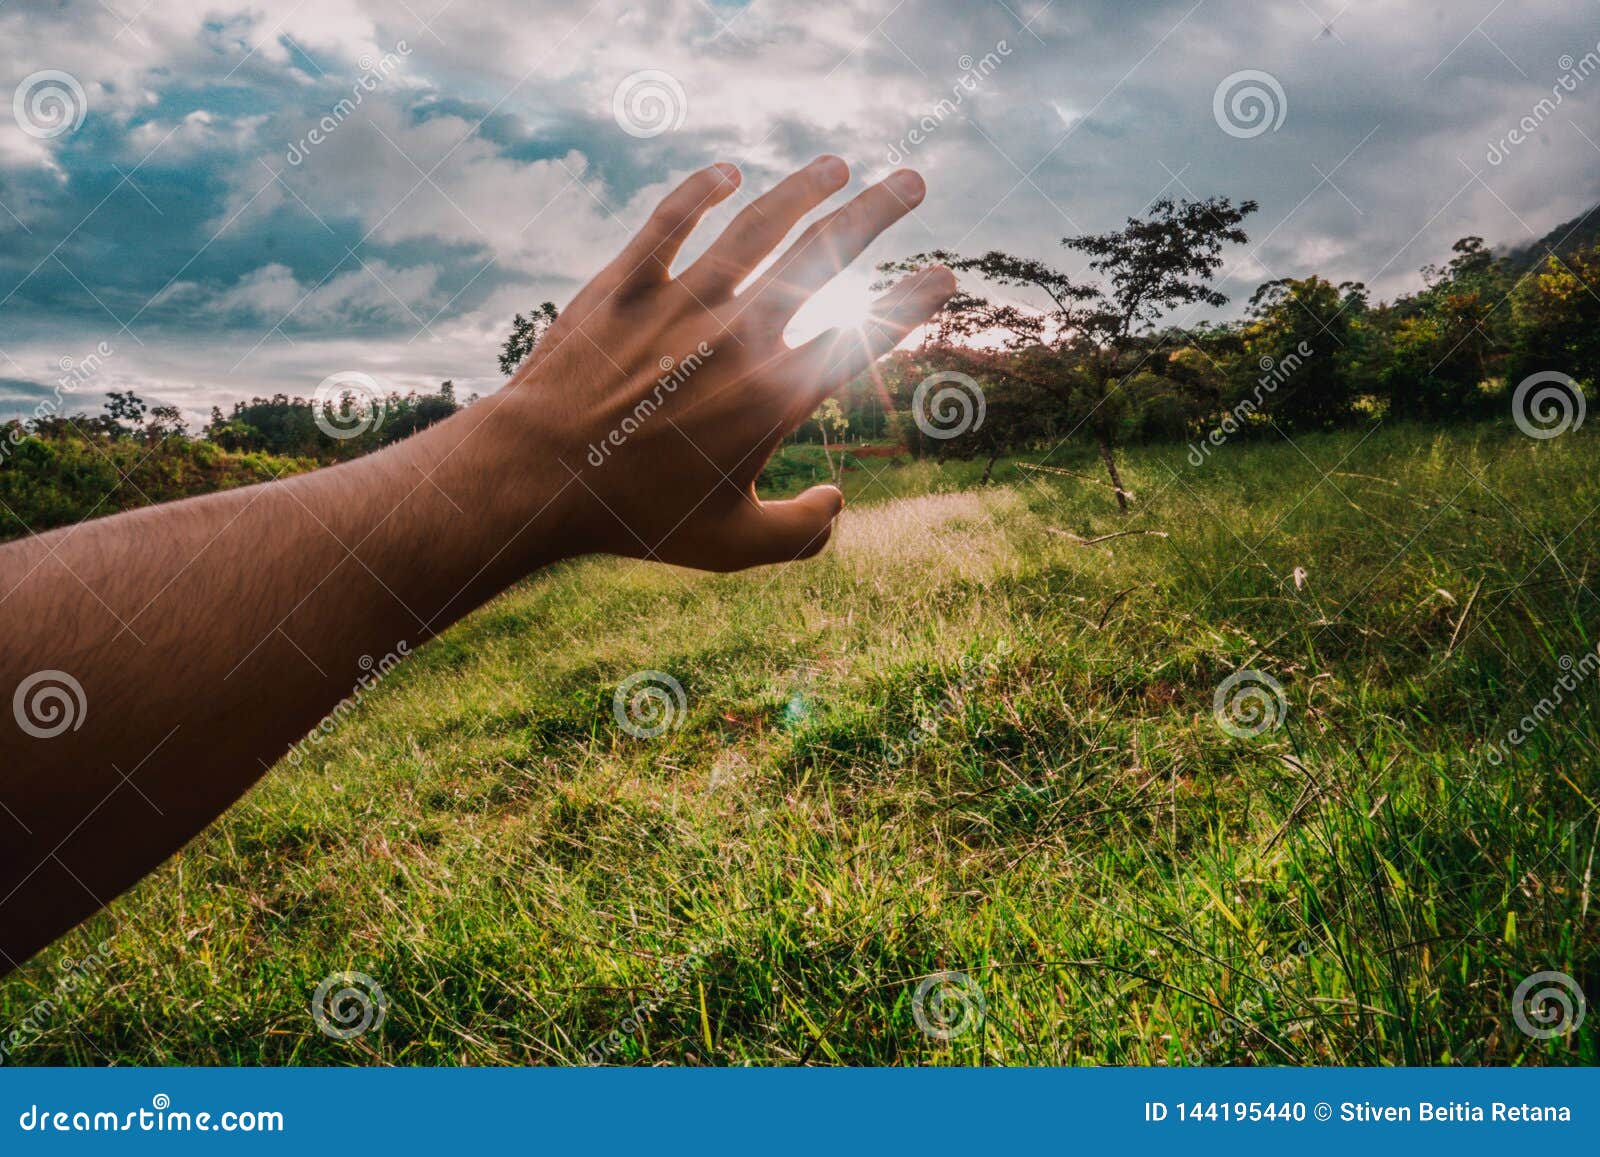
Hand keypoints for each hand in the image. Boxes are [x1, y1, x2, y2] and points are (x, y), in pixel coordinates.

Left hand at [504, 155, 954, 570]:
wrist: (538, 477)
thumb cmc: (636, 517)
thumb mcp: (731, 546)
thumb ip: (802, 535)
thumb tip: (838, 504)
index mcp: (774, 397)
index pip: (864, 334)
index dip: (913, 301)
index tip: (943, 276)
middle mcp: (738, 337)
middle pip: (825, 255)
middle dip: (879, 211)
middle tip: (913, 180)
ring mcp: (681, 302)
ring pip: (758, 225)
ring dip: (805, 188)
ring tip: (838, 165)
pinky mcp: (625, 284)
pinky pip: (672, 220)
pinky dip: (703, 189)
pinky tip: (729, 172)